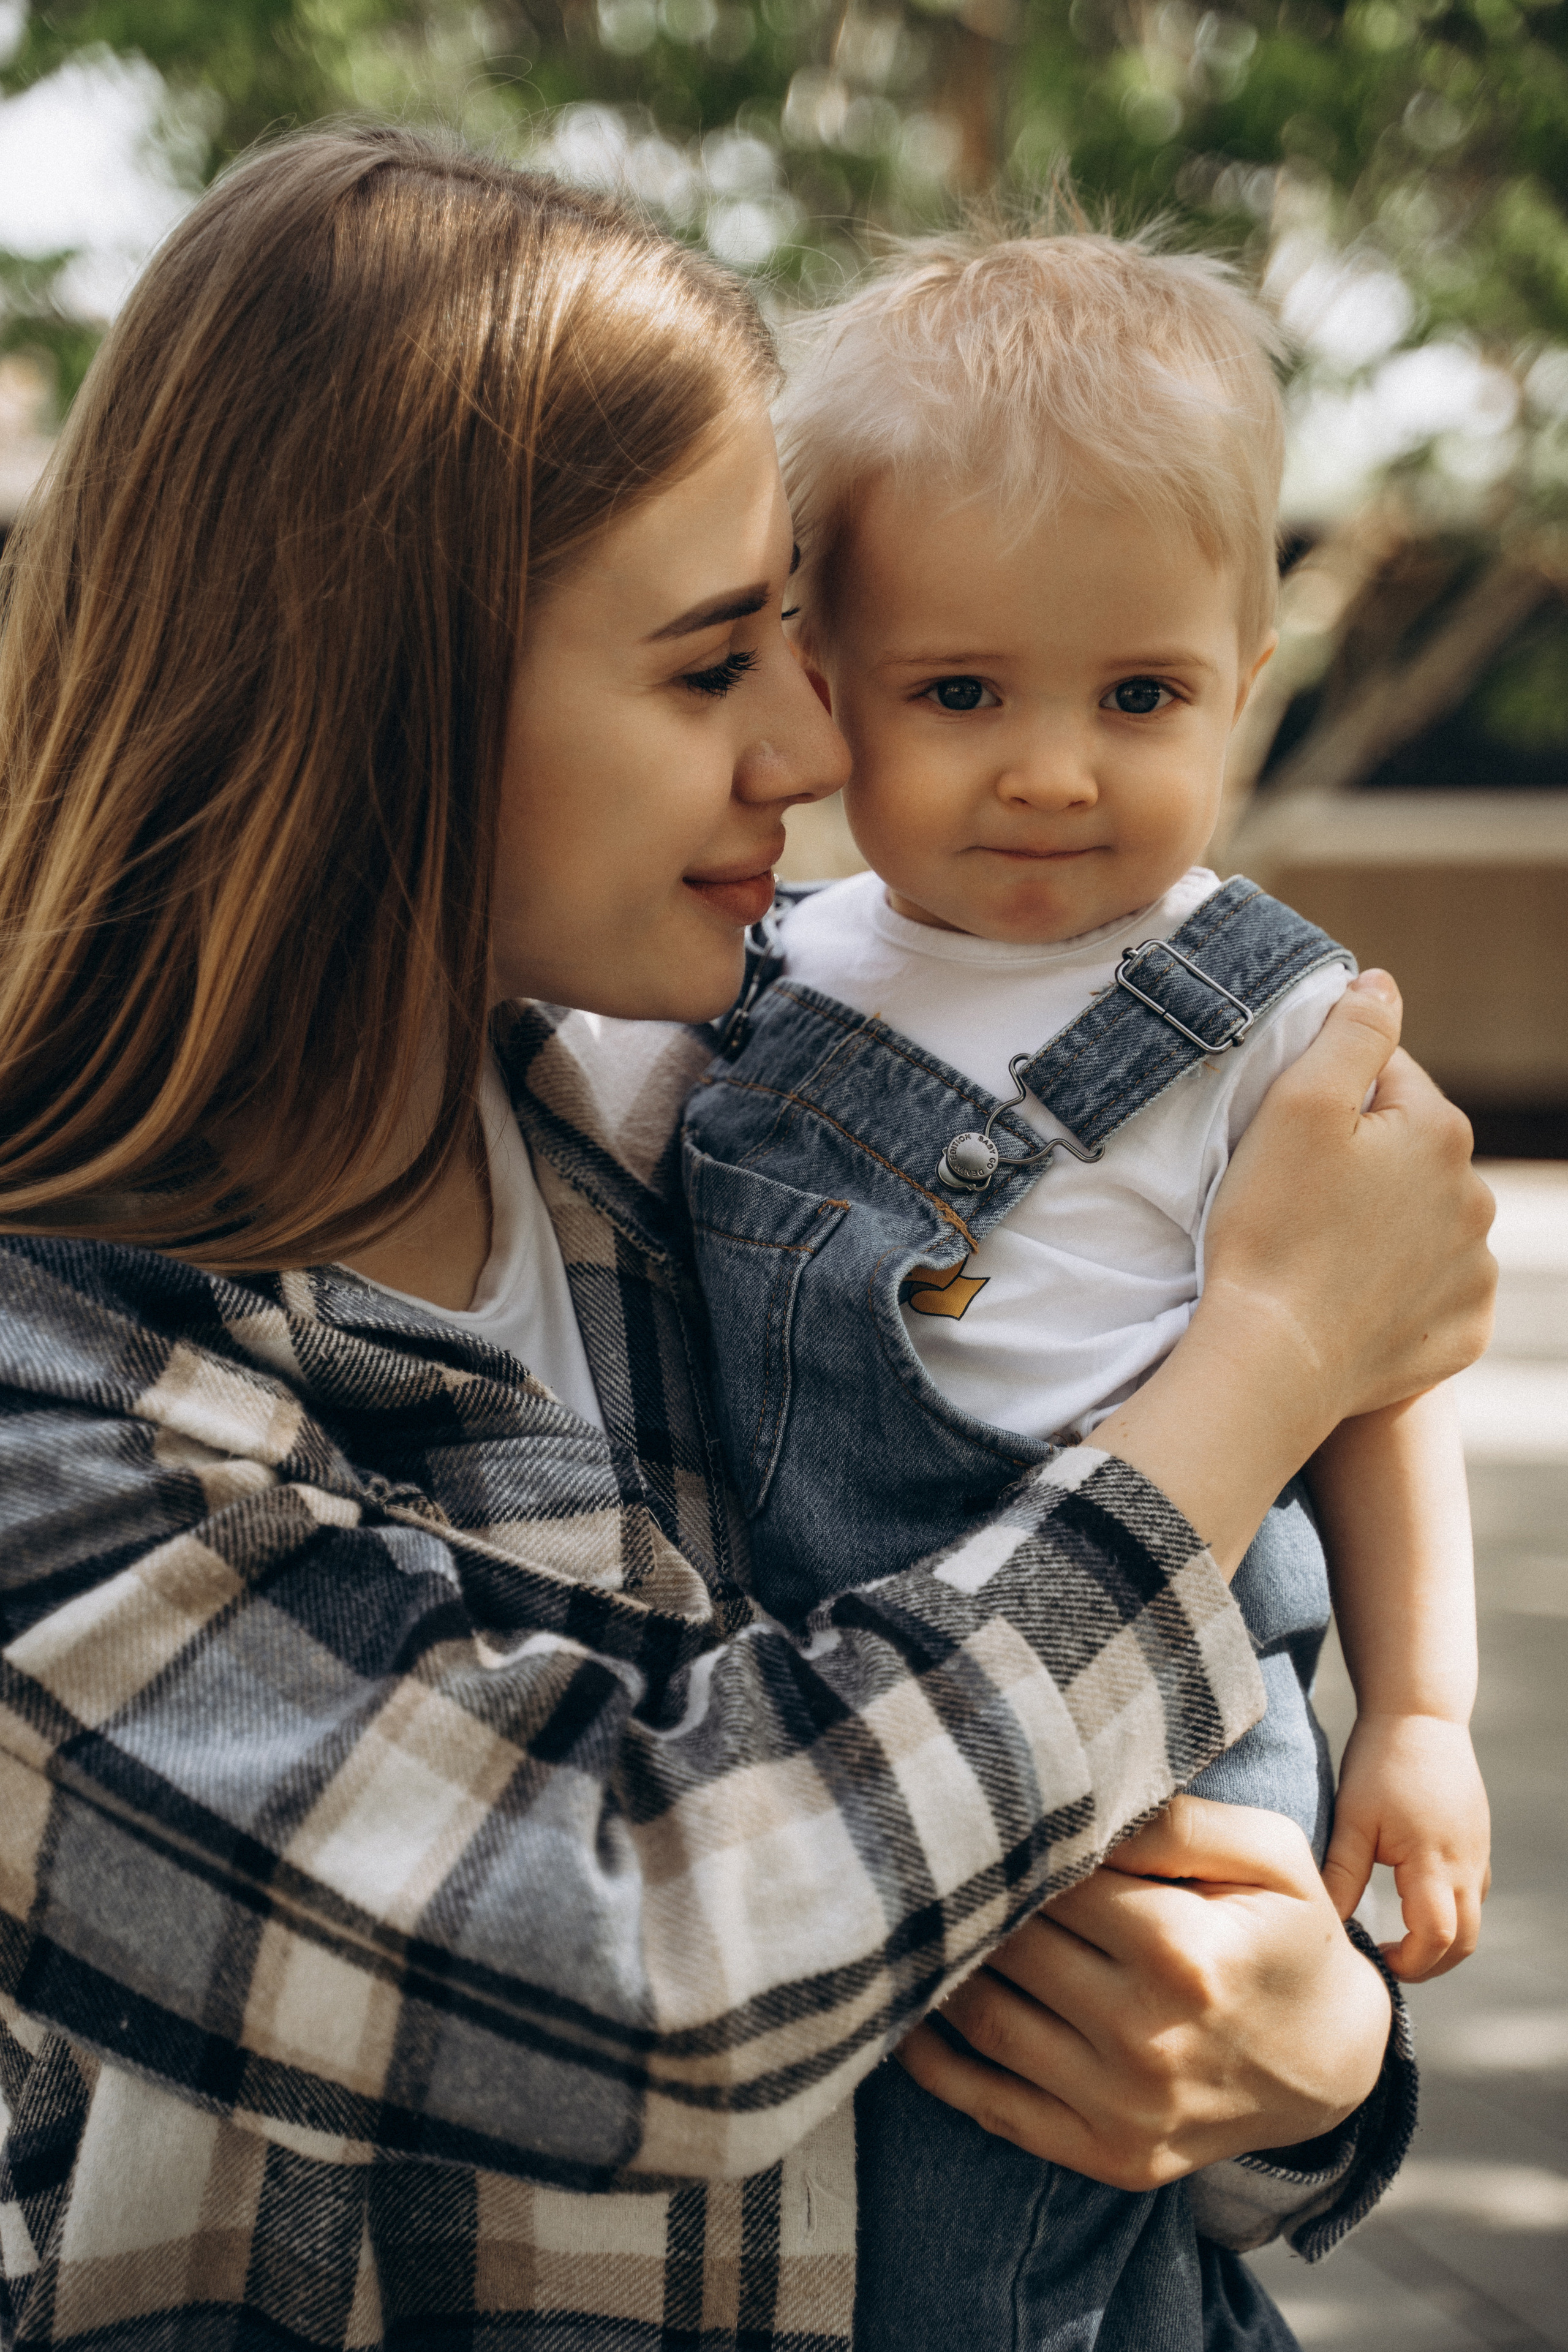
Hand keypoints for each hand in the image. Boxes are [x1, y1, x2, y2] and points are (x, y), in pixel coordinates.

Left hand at [895, 1796, 1390, 2191]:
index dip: (1017, 1839)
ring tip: (914, 1915)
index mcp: (1184, 1952)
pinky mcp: (1107, 2157)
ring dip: (938, 1964)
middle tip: (931, 1853)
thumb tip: (1084, 1799)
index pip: (1056, 1878)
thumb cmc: (1290, 1936)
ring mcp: (1123, 2108)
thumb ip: (1177, 1818)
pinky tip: (906, 2009)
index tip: (985, 1812)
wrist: (1334, 2067)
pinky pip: (988, 2105)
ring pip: (983, 2016)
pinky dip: (932, 2060)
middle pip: (1012, 1943)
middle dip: (970, 1895)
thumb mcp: (1269, 1854)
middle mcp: (1146, 2037)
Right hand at [1096, 976, 1495, 1577]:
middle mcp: (1477, 1199)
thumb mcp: (1298, 1104)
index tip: (1285, 1134)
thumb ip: (1351, 1031)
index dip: (1330, 1095)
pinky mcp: (1462, 1332)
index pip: (1390, 1078)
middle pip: (1411, 1153)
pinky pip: (1431, 1292)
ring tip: (1318, 1249)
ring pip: (1424, 1222)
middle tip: (1294, 1194)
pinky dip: (1396, 1290)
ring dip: (1383, 1223)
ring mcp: (1474, 1272)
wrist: (1273, 1360)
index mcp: (1441, 1132)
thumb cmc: (1272, 1227)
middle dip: (1363, 1161)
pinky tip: (1348, 1297)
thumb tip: (1382, 983)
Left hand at [1322, 1713, 1490, 1979]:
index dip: (1409, 1963)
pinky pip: (1472, 1892)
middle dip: (1430, 1964)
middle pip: (1464, 1941)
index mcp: (1434, 1863)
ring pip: (1472, 1919)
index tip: (1375, 1957)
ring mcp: (1477, 1852)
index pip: (1437, 1939)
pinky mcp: (1477, 1839)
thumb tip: (1325, 1921)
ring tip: (1399, 1935)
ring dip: (1443, 1940)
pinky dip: (1451, 1911)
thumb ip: (1342, 1873)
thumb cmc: (1380, 1761)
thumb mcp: (1353, 1818)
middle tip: (1388, 1959)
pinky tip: (1416, 1898)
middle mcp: (1466, 1864)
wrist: (1419, 1713)